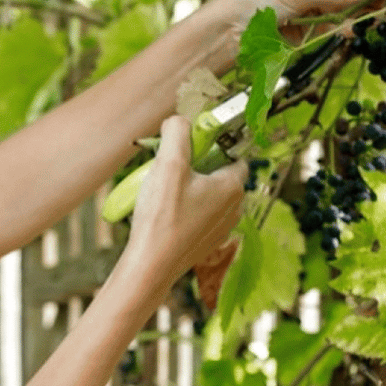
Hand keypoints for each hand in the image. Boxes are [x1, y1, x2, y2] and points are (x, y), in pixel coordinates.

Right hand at [121, 116, 246, 291]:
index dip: (214, 145)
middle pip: (219, 174)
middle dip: (196, 166)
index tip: (191, 145)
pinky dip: (184, 210)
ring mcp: (221, 228)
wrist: (151, 265)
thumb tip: (179, 120)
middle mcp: (234, 208)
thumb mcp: (168, 163)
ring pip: (208, 196)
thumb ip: (177, 132)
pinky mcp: (206, 243)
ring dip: (188, 188)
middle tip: (170, 167)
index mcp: (232, 186)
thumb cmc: (162, 217)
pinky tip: (163, 214)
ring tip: (162, 192)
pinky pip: (199, 216)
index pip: (234, 154)